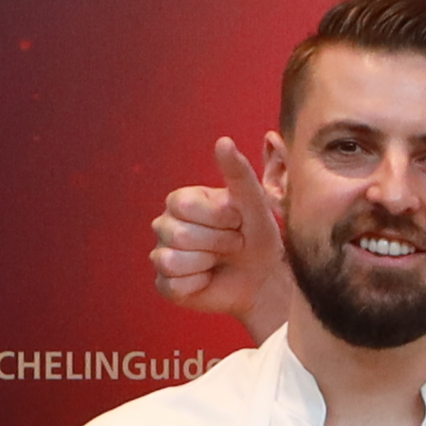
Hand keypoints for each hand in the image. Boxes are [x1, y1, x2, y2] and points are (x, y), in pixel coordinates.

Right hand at [145, 136, 294, 341]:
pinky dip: (198, 284)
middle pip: (178, 234)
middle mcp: (165, 225)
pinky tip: (209, 278)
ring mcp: (162, 254)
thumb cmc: (257, 236)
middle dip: (217, 242)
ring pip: (172, 260)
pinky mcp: (165, 284)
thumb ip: (239, 172)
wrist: (264, 277)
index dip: (218, 218)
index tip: (237, 221)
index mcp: (181, 200)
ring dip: (207, 263)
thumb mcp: (254, 202)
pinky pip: (173, 284)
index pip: (184, 205)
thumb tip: (223, 141)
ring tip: (219, 260)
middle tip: (233, 244)